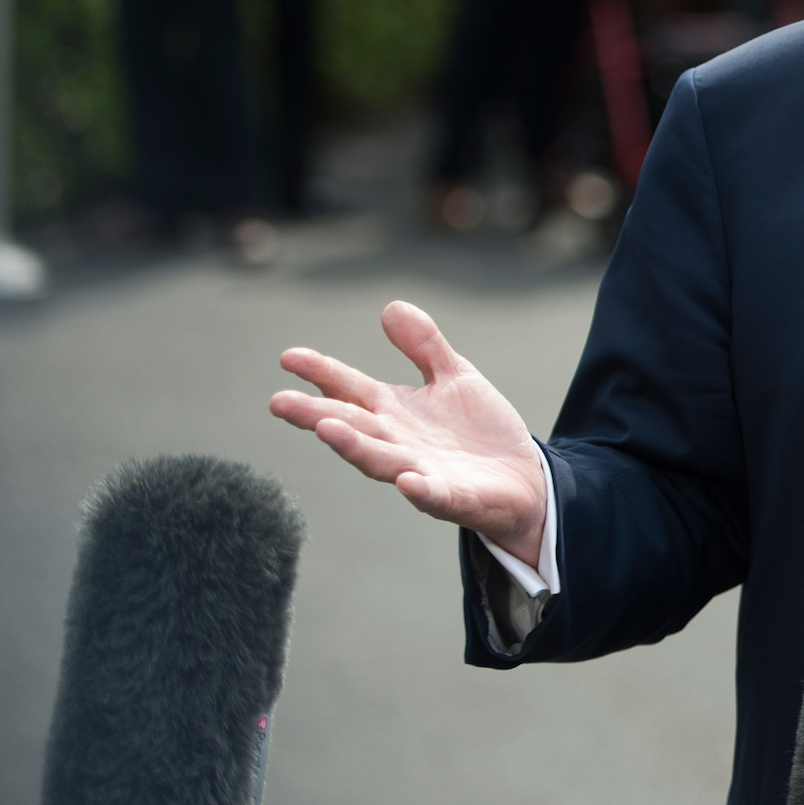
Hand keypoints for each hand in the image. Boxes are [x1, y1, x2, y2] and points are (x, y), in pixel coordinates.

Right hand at [270, 301, 549, 565]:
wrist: (523, 476)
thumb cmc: (478, 430)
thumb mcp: (453, 377)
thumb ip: (424, 347)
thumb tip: (391, 307)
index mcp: (394, 411)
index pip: (349, 389)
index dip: (321, 373)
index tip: (289, 357)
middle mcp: (397, 442)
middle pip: (351, 426)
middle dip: (316, 415)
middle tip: (280, 402)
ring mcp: (421, 471)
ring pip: (379, 460)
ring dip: (353, 446)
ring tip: (326, 429)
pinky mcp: (452, 497)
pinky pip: (432, 494)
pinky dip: (419, 488)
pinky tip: (407, 479)